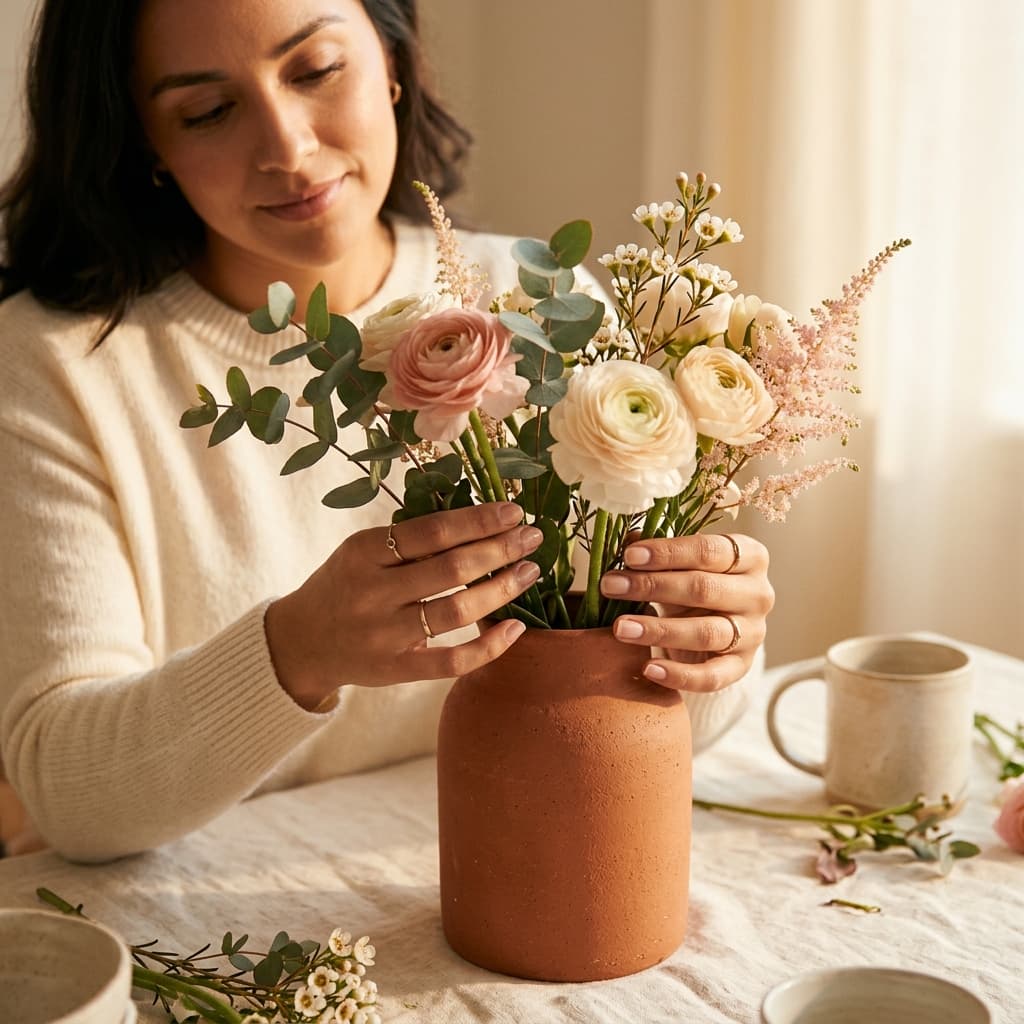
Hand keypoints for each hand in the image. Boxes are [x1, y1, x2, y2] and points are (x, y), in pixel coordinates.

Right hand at [265, 502, 542, 708]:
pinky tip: (516, 627)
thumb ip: (410, 541)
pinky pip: (451, 661)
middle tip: (533, 537)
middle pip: (450, 568)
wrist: (301, 641)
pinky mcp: (394, 670)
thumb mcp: (362, 552)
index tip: (513, 512)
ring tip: (529, 572)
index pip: (432, 531)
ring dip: (501, 590)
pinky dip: (489, 646)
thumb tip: (483, 521)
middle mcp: (371, 592)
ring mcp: (383, 635)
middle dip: (500, 549)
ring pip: (455, 611)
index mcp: (363, 552)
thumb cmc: (345, 585)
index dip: (478, 520)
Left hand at [599, 532, 773, 691]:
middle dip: (652, 586)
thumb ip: (656, 550)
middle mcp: (758, 593)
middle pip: (704, 589)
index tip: (629, 556)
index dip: (667, 553)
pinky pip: (712, 676)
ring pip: (706, 633)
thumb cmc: (692, 583)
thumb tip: (628, 539)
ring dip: (659, 630)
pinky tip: (648, 668)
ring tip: (620, 627)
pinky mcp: (742, 667)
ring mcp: (754, 633)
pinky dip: (680, 675)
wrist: (712, 627)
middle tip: (610, 586)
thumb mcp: (679, 563)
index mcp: (750, 556)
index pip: (708, 551)